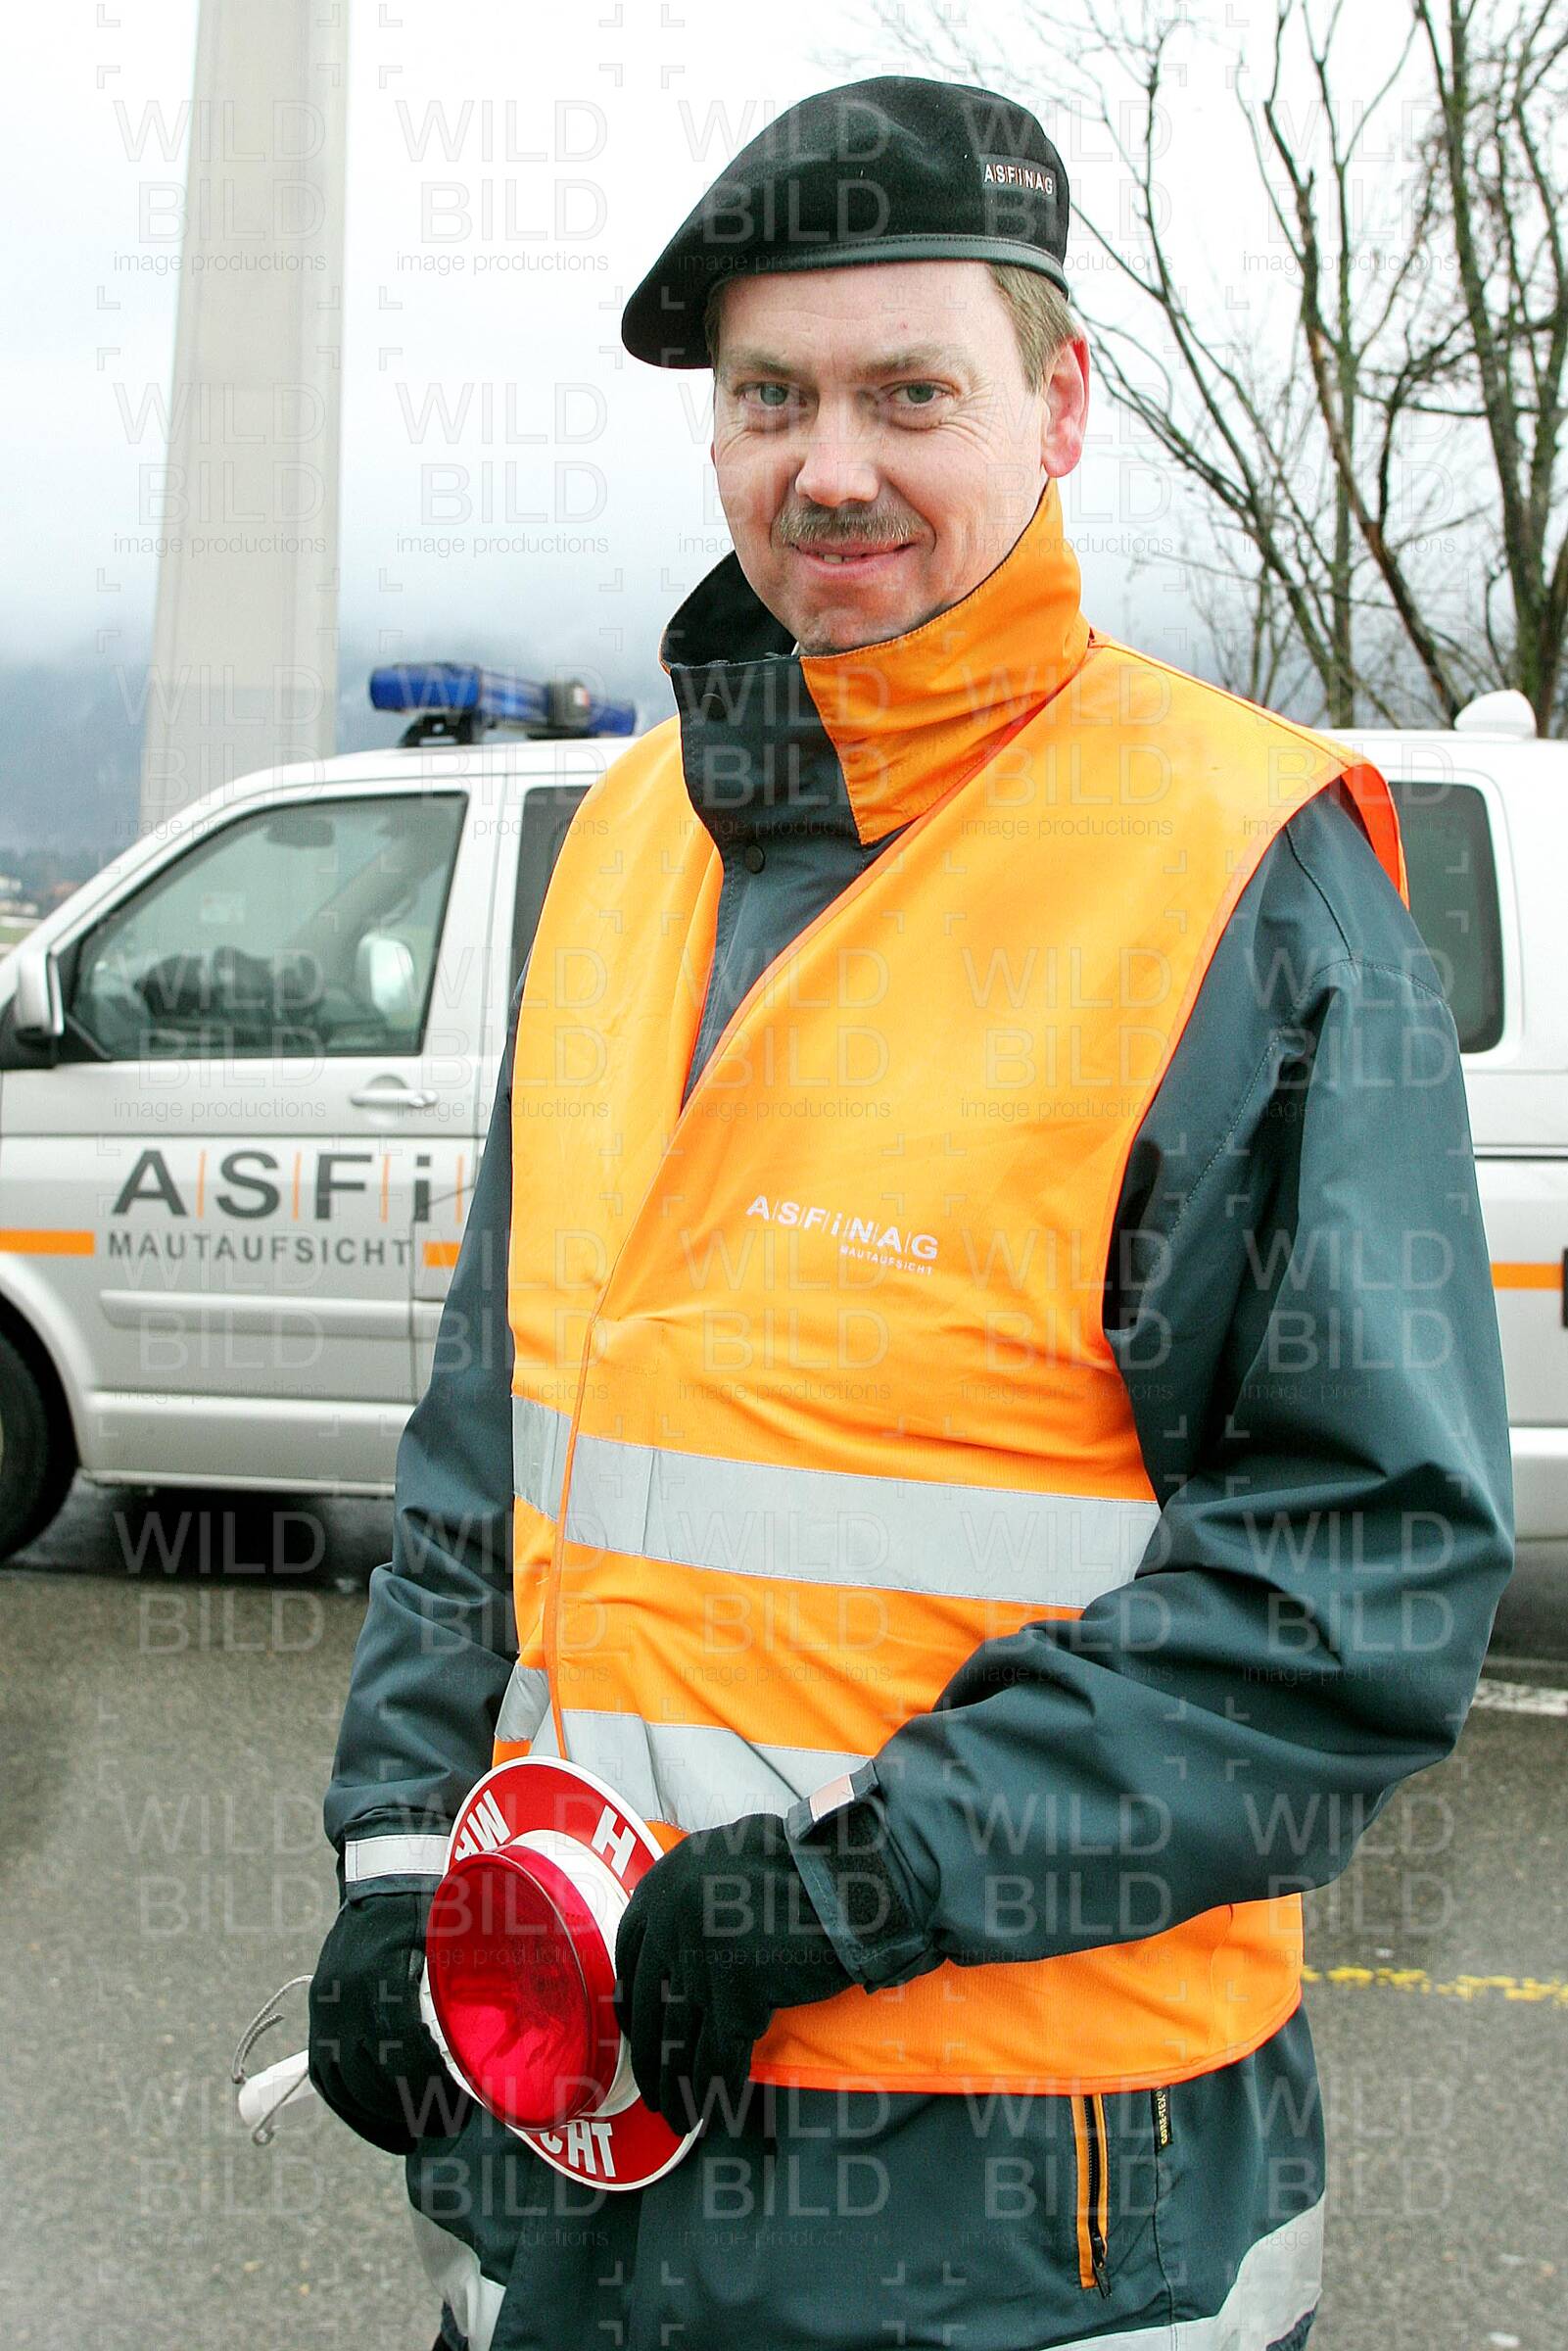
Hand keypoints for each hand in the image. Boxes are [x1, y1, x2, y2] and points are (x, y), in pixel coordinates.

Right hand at [307, 1889, 472, 2154]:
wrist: (387, 1878)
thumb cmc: (432, 1910)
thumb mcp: (452, 1941)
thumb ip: (464, 1989)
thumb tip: (496, 2044)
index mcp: (382, 1976)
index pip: (401, 2050)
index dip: (428, 2088)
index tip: (455, 2109)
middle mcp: (346, 1993)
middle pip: (370, 2074)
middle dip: (408, 2110)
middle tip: (442, 2127)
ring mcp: (327, 2002)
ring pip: (342, 2081)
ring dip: (376, 2116)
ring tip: (411, 2134)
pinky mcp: (319, 2008)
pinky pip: (323, 2070)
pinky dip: (347, 2103)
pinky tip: (374, 2120)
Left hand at [612, 1812, 852, 2134]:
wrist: (846, 1880)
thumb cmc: (796, 1869)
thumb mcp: (722, 1862)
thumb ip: (691, 1896)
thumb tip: (672, 1946)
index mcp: (662, 1886)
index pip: (628, 1960)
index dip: (632, 2007)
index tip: (638, 2036)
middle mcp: (670, 1923)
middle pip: (650, 2009)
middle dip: (650, 2061)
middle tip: (653, 2094)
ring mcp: (700, 1962)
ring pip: (679, 2042)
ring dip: (677, 2088)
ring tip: (678, 2117)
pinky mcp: (736, 1998)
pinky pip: (719, 2056)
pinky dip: (716, 2088)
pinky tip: (714, 2109)